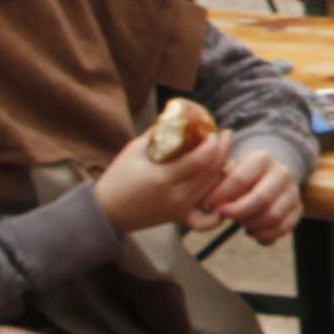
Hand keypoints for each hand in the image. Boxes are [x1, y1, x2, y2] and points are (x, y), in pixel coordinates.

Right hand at [97, 107, 238, 233]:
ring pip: (212, 188)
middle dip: (223, 151)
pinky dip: (217, 207)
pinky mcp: (180, 218)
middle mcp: (176, 196)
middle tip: (226, 135)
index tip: (214, 131)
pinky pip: (206, 217)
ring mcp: (180, 209)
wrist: (106, 212)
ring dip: (222, 169)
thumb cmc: (118, 178)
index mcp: (163, 178)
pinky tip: (222, 193)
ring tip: (223, 152)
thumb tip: (177, 115)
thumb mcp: (134, 150)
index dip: (213, 144)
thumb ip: (157, 133)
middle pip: (211, 173)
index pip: (201, 159)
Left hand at [203, 140, 308, 245]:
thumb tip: (204, 204)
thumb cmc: (237, 176)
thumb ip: (214, 180)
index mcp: (262, 158)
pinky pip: (283, 229)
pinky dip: (264, 235)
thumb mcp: (225, 169)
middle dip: (238, 212)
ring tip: (238, 223)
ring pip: (273, 216)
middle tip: (222, 216)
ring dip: (251, 224)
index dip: (221, 195)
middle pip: (261, 198)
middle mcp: (282, 172)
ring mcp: (293, 191)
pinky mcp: (297, 209)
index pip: (240, 178)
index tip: (208, 206)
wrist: (265, 176)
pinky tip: (251, 231)